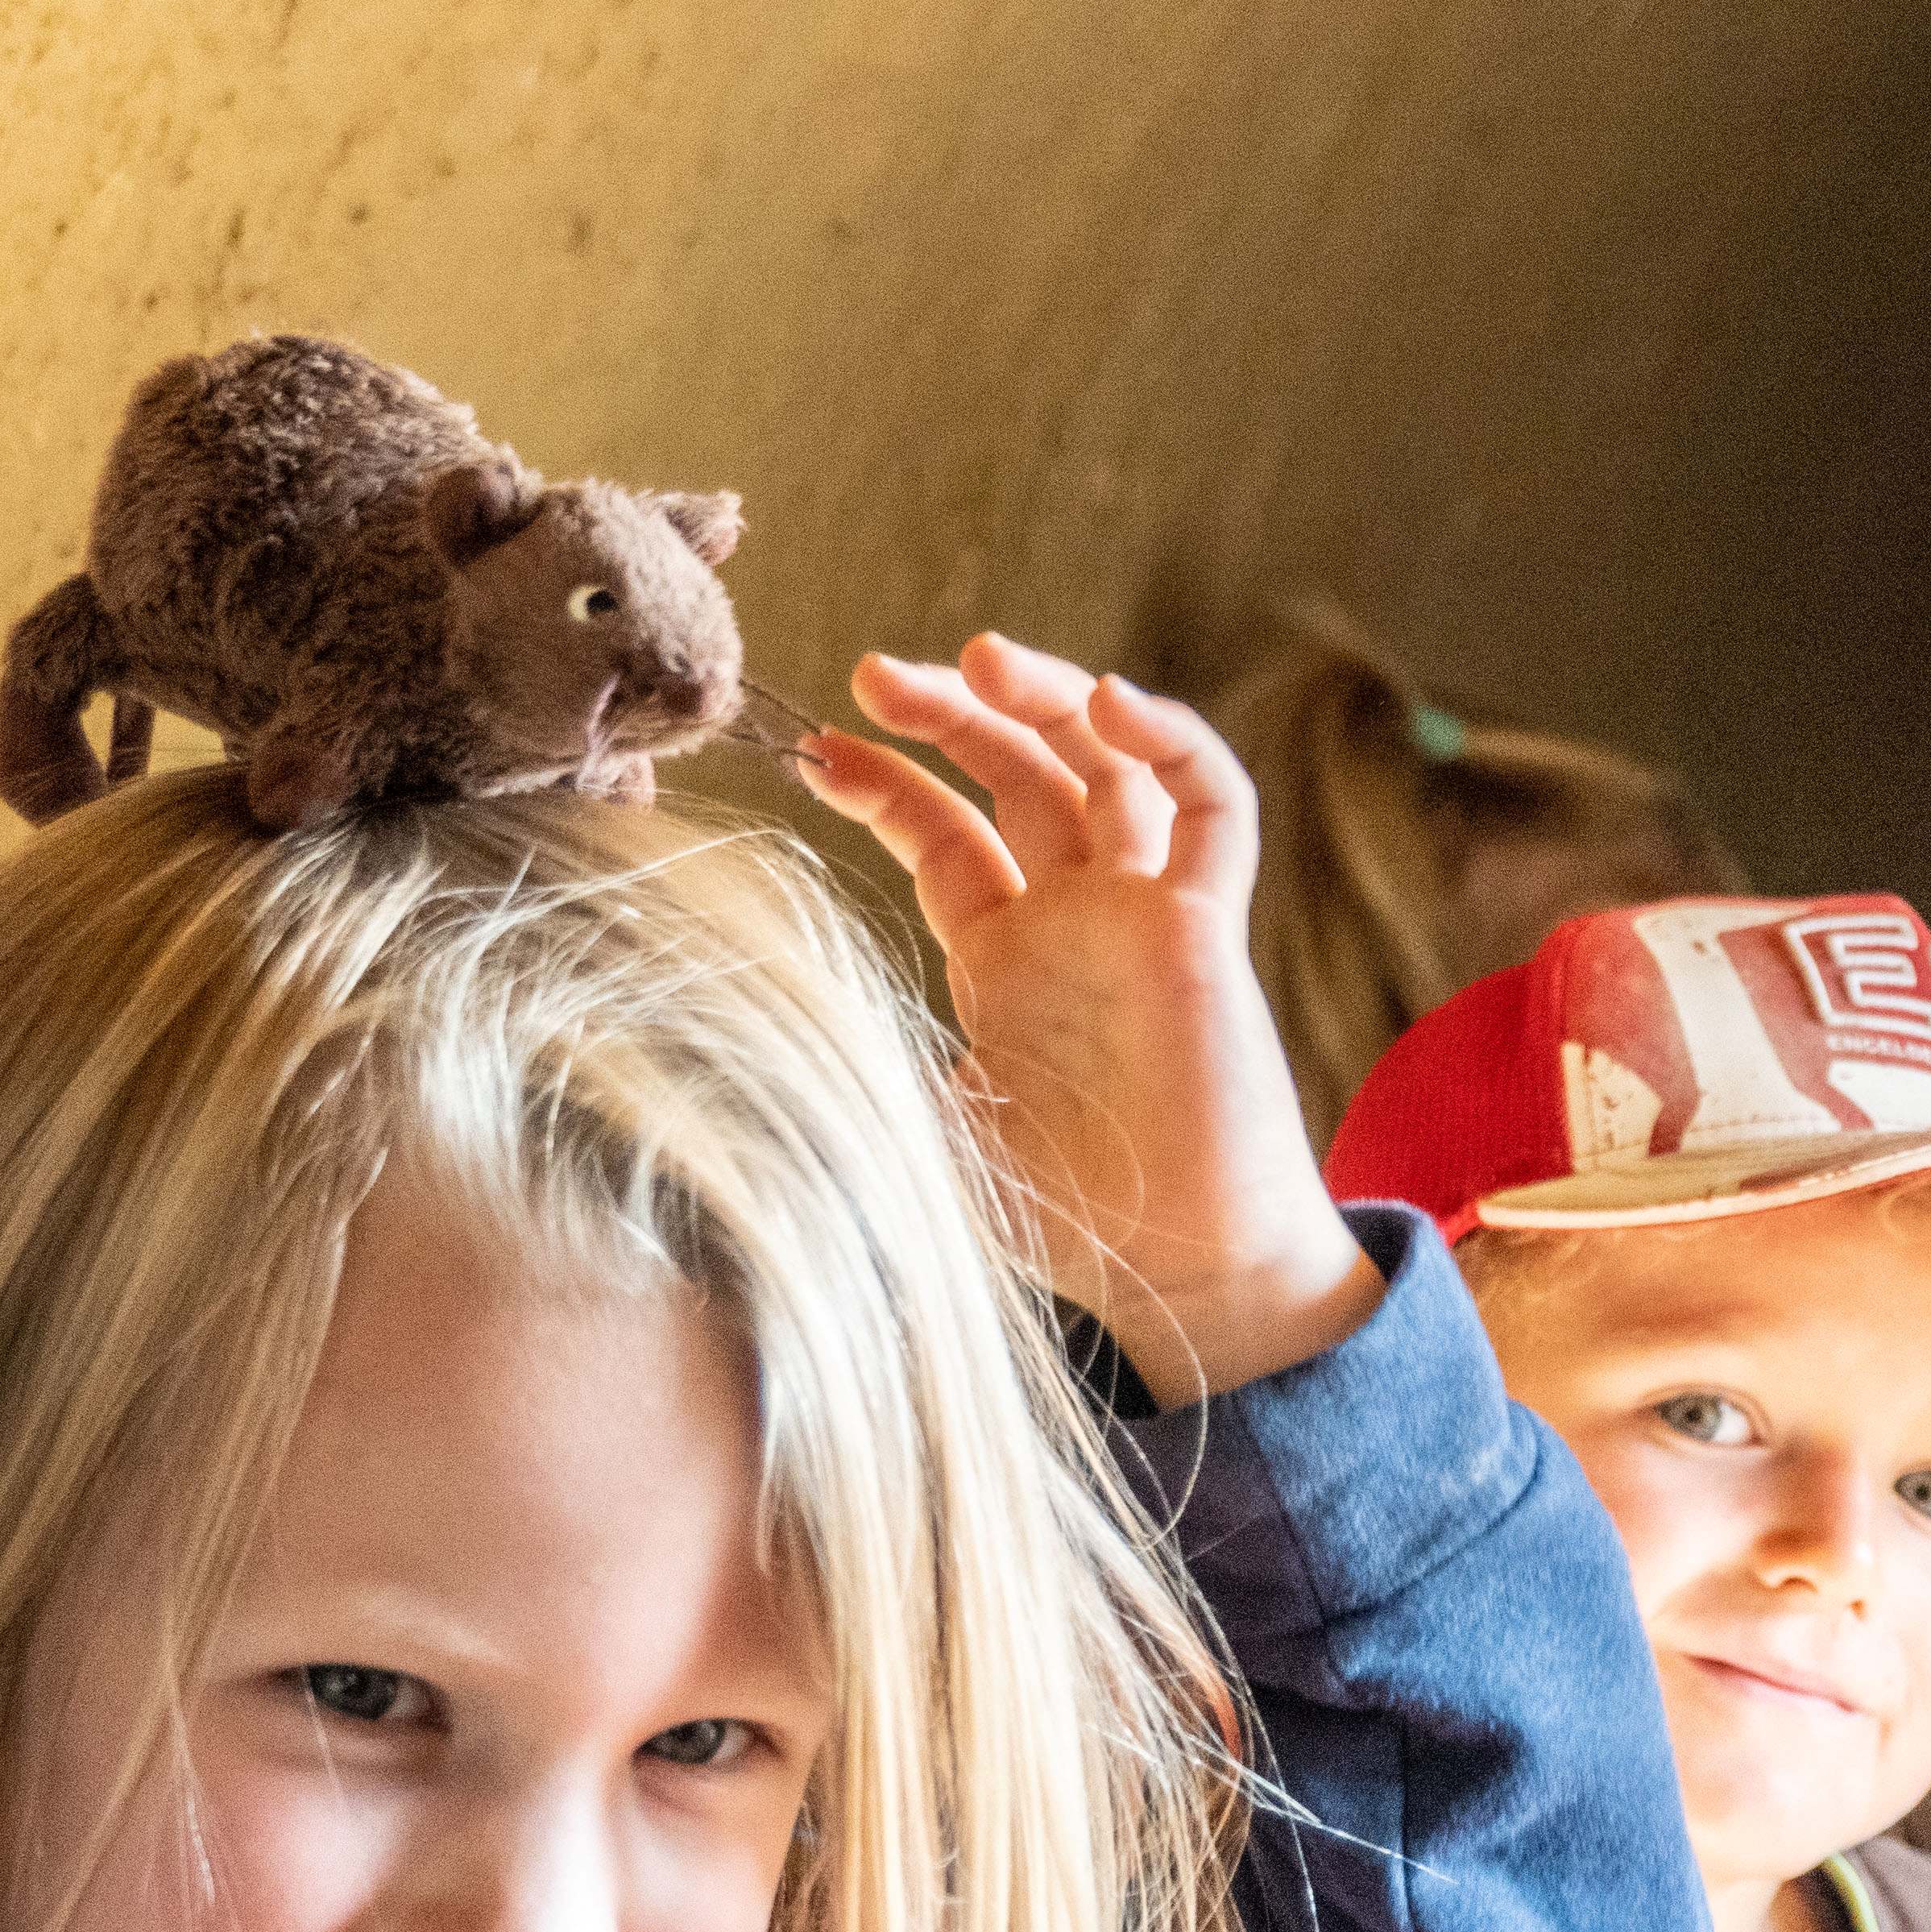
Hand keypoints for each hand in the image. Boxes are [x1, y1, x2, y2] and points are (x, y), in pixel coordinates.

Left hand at [797, 633, 1380, 1403]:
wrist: (1180, 1275)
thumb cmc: (1064, 1227)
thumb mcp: (912, 1143)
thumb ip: (845, 1093)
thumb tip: (718, 1081)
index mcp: (1008, 962)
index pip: (947, 835)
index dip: (885, 780)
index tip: (814, 746)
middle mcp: (1077, 923)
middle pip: (1020, 775)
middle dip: (951, 712)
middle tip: (872, 674)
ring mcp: (1145, 917)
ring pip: (1110, 765)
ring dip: (1050, 696)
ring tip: (984, 656)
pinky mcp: (1207, 927)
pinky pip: (1212, 808)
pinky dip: (1172, 741)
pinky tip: (1112, 703)